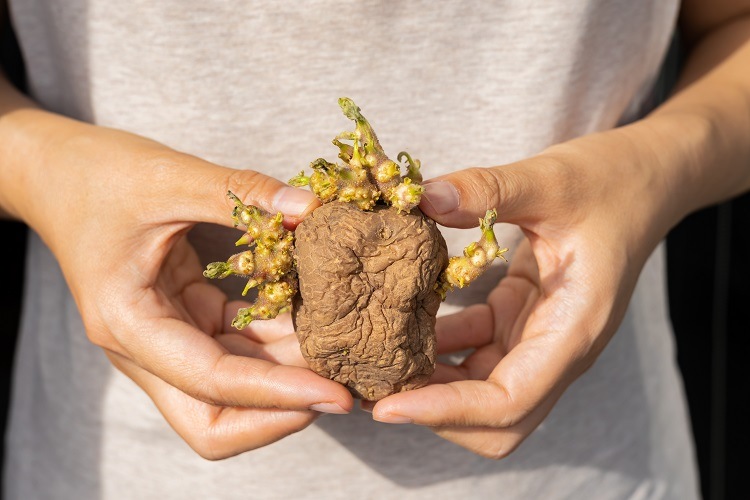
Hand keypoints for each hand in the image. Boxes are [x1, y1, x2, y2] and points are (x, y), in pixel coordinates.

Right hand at [13, 117, 352, 458]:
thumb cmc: (98, 174)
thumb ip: (242, 193)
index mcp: (129, 324)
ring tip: (338, 350)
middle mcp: (145, 346)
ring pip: (229, 388)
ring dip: (283, 373)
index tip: (335, 392)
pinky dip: (272, 339)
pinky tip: (311, 315)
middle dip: (276, 414)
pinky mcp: (182, 316)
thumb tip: (311, 210)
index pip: (212, 383)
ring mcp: (164, 335)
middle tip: (339, 391)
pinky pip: (234, 343)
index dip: (277, 392)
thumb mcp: (170, 177)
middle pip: (212, 420)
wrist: (56, 171)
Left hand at [370, 122, 677, 457]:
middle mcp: (558, 346)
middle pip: (496, 419)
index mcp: (574, 328)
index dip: (446, 411)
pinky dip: (441, 345)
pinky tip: (406, 319)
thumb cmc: (613, 181)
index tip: (388, 406)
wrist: (644, 180)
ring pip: (482, 390)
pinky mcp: (524, 318)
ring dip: (434, 380)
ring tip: (380, 355)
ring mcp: (541, 336)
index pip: (508, 402)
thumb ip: (490, 189)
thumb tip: (424, 199)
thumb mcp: (552, 178)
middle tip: (380, 385)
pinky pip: (476, 349)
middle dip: (437, 412)